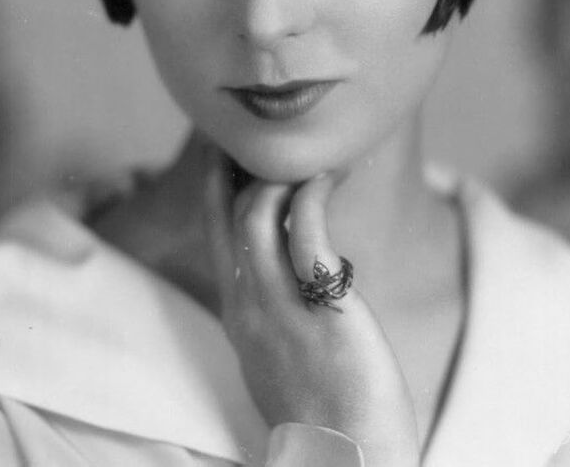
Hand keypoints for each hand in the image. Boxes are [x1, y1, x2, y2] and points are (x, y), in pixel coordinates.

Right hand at [203, 148, 419, 466]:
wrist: (350, 463)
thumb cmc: (329, 412)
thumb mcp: (283, 357)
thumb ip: (279, 312)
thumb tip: (300, 275)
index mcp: (241, 316)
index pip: (218, 236)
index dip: (220, 189)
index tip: (228, 154)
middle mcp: (250, 308)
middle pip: (228, 216)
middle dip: (236, 167)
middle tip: (256, 135)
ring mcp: (282, 308)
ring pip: (257, 216)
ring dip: (282, 177)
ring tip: (314, 157)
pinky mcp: (323, 308)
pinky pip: (307, 231)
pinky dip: (315, 194)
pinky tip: (332, 179)